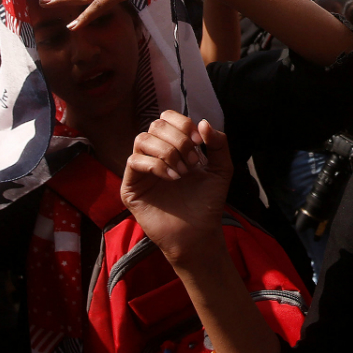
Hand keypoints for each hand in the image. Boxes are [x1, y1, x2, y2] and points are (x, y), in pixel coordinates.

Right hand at [122, 112, 231, 264]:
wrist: (199, 233)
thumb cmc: (208, 203)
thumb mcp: (221, 169)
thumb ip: (219, 143)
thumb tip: (203, 122)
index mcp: (174, 147)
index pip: (167, 118)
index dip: (183, 124)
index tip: (199, 142)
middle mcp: (155, 155)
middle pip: (155, 125)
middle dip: (178, 140)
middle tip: (193, 162)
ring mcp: (141, 170)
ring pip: (142, 139)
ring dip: (167, 152)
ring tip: (182, 172)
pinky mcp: (130, 187)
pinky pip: (134, 161)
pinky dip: (156, 165)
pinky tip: (172, 178)